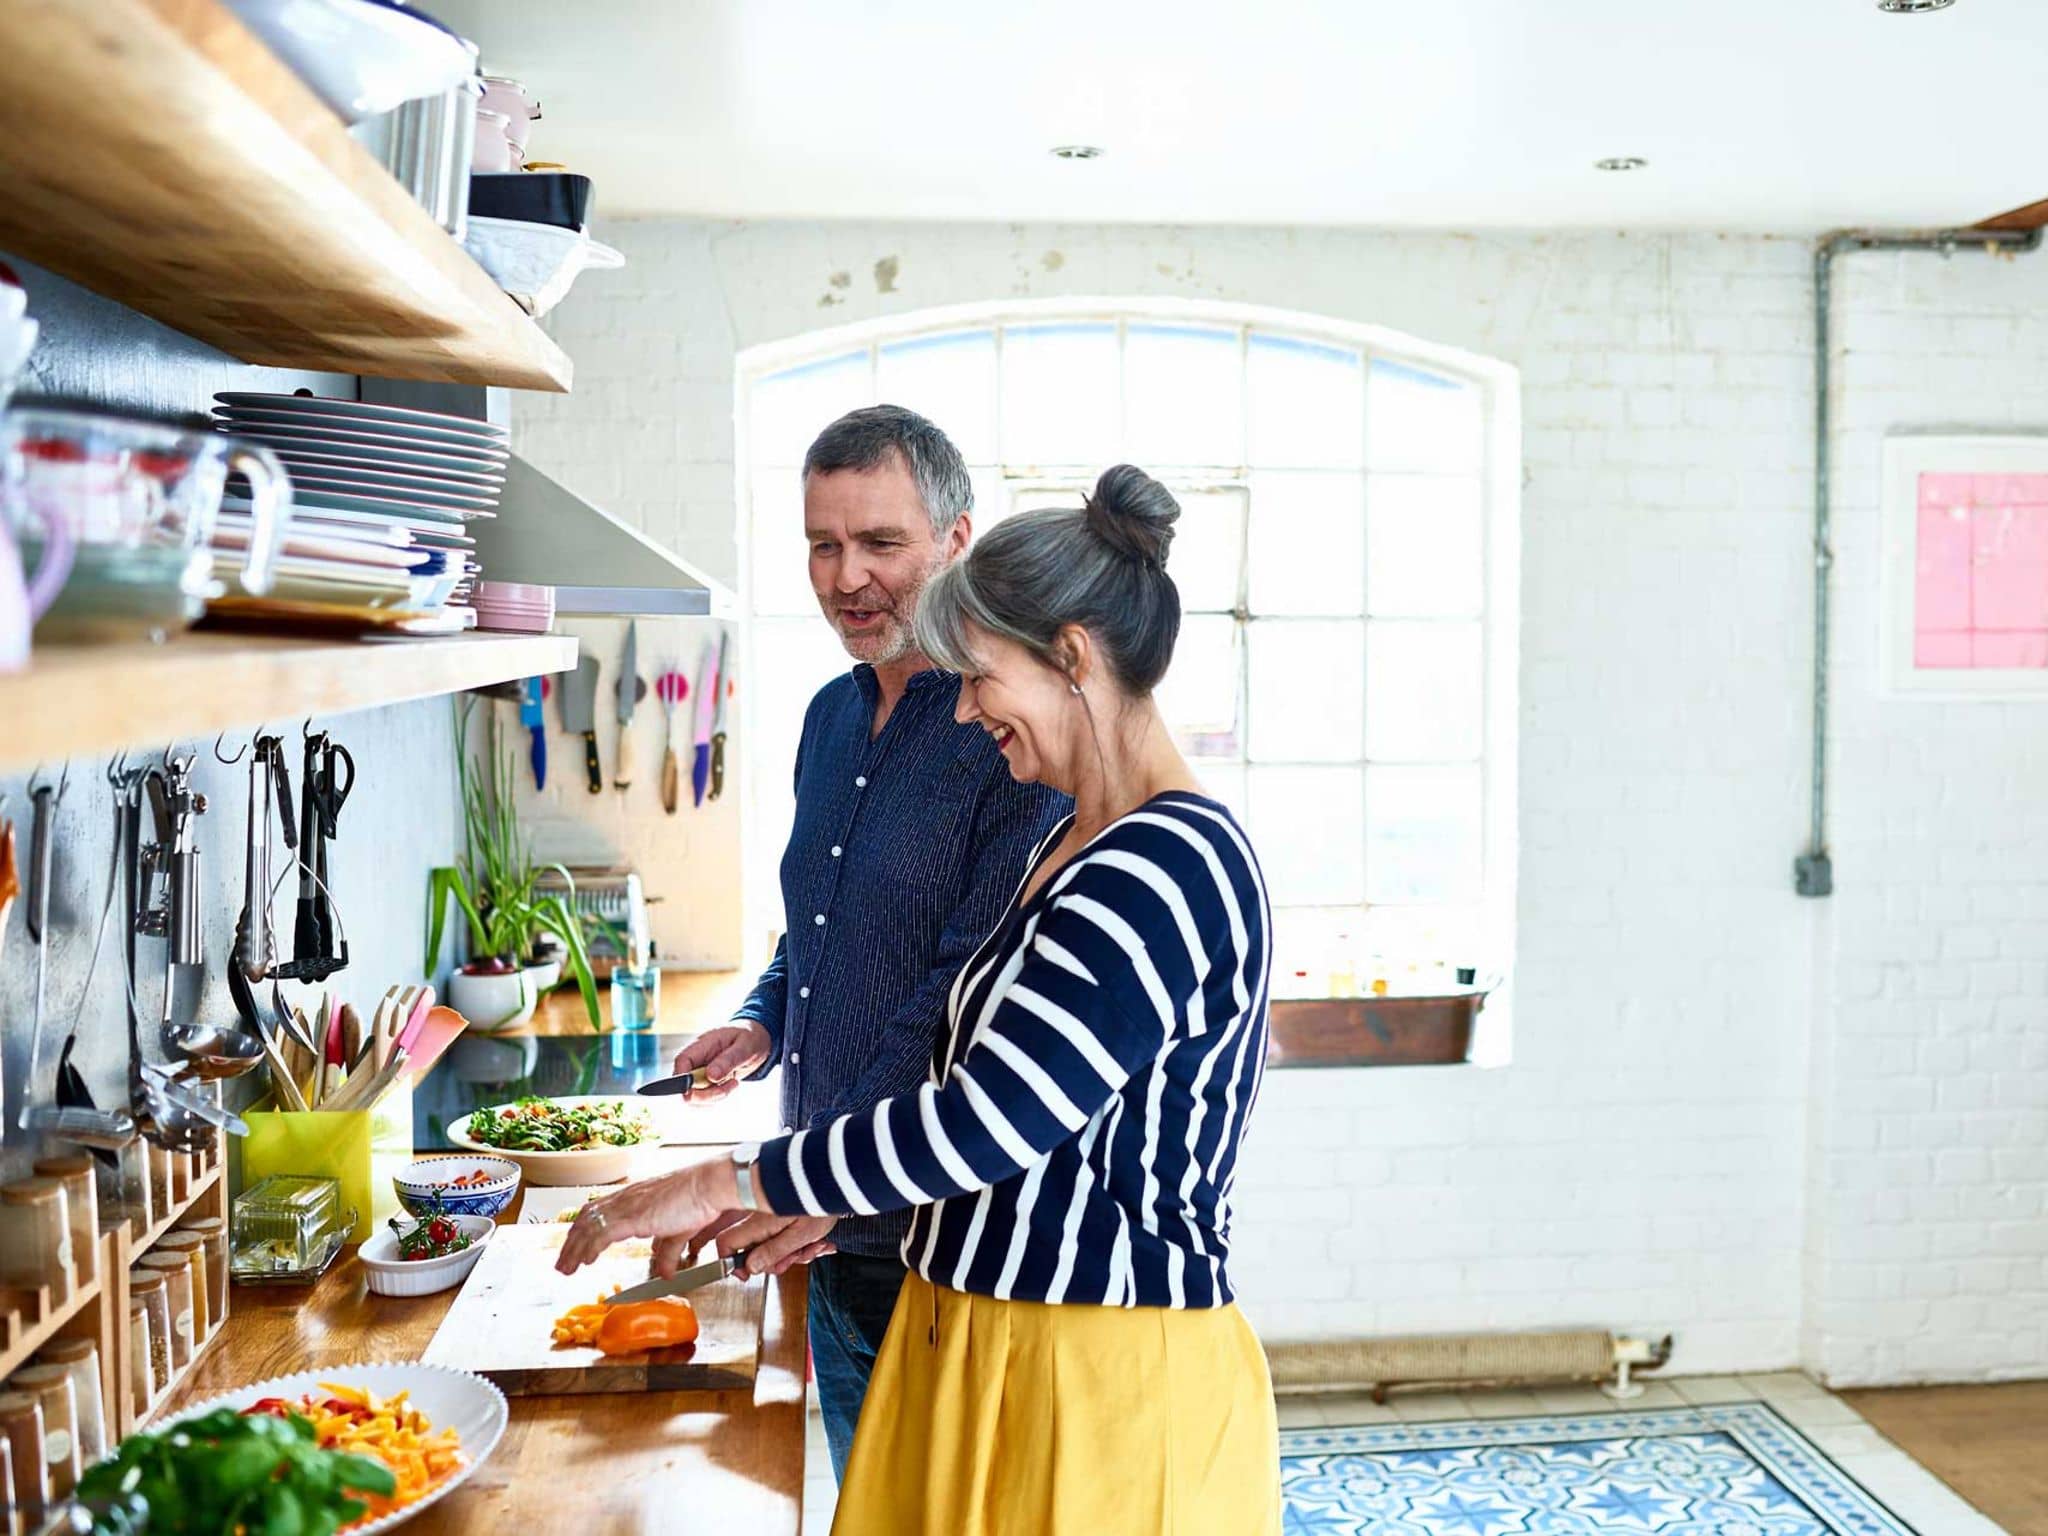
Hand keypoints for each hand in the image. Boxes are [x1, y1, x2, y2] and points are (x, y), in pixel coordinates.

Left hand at [555, 1158, 740, 1275]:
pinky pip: (601, 1234)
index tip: (576, 1248)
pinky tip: (584, 1261)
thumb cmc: (698, 1200)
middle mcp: (625, 1198)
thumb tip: (665, 1272)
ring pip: (589, 1226)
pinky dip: (589, 1249)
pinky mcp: (631, 1216)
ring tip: (565, 1267)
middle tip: (563, 1263)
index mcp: (634, 1197)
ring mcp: (626, 1205)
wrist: (707, 1186)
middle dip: (571, 1242)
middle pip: (587, 1218)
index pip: (598, 1211)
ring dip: (574, 1249)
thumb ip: (668, 1252)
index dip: (584, 1230)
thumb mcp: (679, 1232)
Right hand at [670, 1022, 771, 1101]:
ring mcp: (699, 1074)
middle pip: (684, 1085)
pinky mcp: (705, 1084)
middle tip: (731, 1084)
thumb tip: (710, 1076)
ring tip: (734, 1082)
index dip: (681, 1078)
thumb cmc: (748, 1038)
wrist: (754, 1041)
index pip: (682, 1061)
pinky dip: (717, 1098)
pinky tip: (730, 1085)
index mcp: (701, 1045)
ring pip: (693, 1097)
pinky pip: (704, 1100)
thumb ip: (727, 1060)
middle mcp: (696, 1061)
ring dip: (715, 1097)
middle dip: (705, 1094)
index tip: (693, 1090)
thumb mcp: (744, 1046)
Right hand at [713, 1212, 837, 1278]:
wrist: (836, 1184)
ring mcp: (771, 1217)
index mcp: (758, 1223)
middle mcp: (759, 1219)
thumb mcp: (798, 1236)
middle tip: (794, 1257)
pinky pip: (786, 1237)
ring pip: (772, 1246)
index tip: (747, 1274)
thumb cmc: (820, 1205)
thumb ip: (772, 1252)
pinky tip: (817, 1240)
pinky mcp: (783, 1215)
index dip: (732, 1263)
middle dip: (776, 1260)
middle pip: (753, 1250)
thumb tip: (751, 1266)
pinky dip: (802, 1242)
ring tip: (814, 1244)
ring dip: (794, 1252)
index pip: (726, 1243)